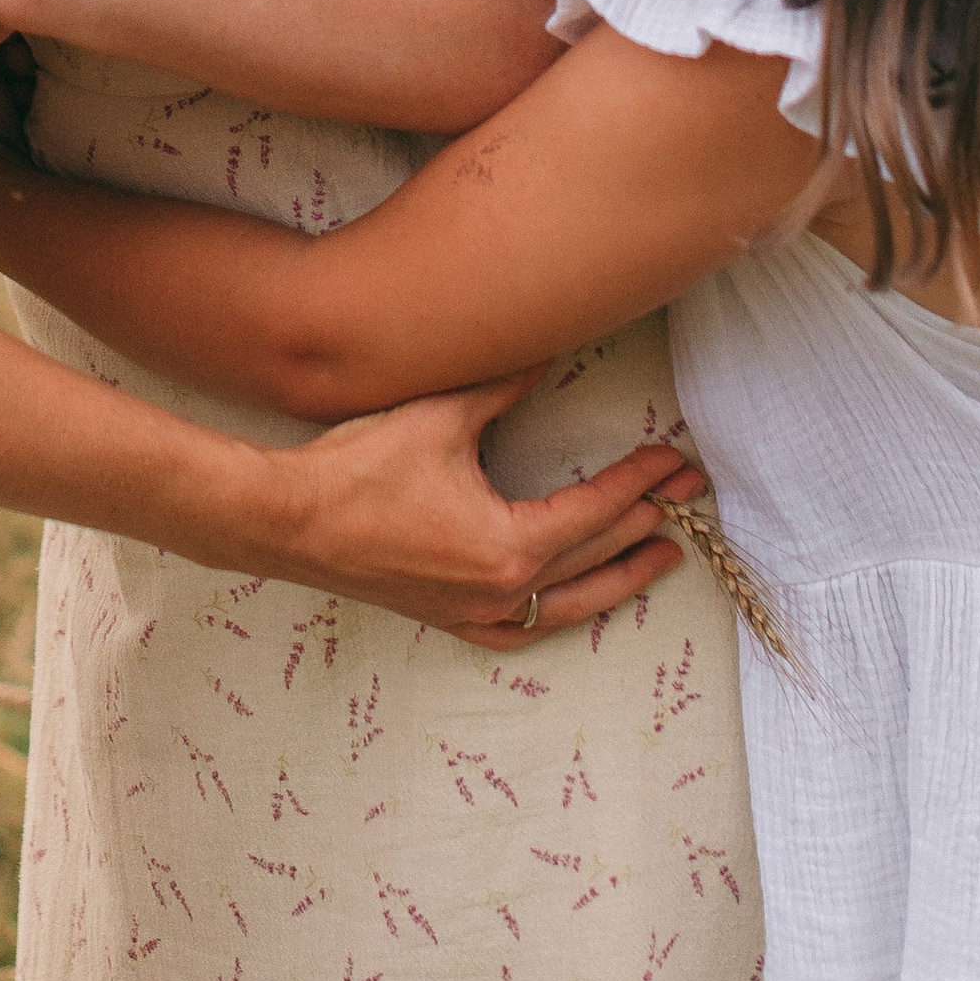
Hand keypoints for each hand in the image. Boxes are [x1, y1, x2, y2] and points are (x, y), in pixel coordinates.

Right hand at [265, 380, 703, 647]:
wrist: (290, 520)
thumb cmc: (360, 468)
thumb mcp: (441, 415)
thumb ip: (504, 386)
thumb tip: (550, 350)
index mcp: (510, 546)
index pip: (595, 511)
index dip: (640, 482)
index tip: (675, 461)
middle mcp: (501, 591)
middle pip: (593, 557)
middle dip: (646, 522)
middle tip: (689, 498)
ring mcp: (473, 612)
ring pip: (568, 605)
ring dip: (617, 580)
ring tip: (658, 558)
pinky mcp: (445, 618)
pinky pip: (519, 630)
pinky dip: (554, 614)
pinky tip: (566, 604)